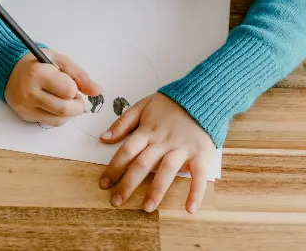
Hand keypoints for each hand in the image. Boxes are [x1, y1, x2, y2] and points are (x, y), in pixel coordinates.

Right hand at [5, 50, 101, 126]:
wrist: (10, 69)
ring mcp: (25, 106)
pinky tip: (54, 105)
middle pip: (64, 110)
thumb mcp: (59, 60)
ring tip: (64, 100)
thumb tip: (97, 91)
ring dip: (68, 113)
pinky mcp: (24, 115)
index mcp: (38, 74)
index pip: (68, 91)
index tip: (72, 84)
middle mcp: (30, 92)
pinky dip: (58, 116)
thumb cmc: (38, 63)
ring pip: (58, 120)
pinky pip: (49, 123)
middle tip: (75, 97)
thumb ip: (79, 75)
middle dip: (77, 106)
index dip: (75, 89)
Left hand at [99, 93, 214, 213]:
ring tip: (147, 207)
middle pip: (142, 164)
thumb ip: (123, 122)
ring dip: (156, 191)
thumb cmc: (171, 103)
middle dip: (128, 184)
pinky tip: (190, 208)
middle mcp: (163, 141)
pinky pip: (198, 175)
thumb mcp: (143, 105)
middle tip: (116, 201)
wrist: (202, 96)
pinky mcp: (201, 153)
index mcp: (148, 131)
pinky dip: (196, 192)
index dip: (114, 167)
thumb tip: (103, 138)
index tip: (104, 183)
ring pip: (166, 171)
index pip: (127, 151)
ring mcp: (182, 148)